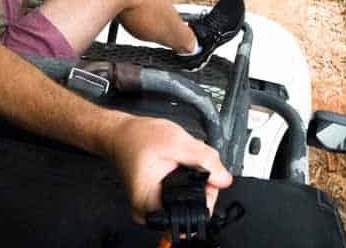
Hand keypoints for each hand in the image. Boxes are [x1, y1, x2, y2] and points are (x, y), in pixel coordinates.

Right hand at [106, 115, 231, 223]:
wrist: (120, 133)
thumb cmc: (138, 136)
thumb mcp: (176, 142)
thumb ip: (204, 160)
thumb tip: (225, 179)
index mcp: (150, 203)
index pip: (194, 212)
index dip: (208, 192)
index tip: (206, 173)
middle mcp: (149, 211)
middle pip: (194, 205)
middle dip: (201, 180)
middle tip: (188, 160)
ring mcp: (152, 208)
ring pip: (190, 198)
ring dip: (194, 177)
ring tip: (180, 159)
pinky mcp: (156, 200)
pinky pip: (182, 194)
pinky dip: (187, 178)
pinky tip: (177, 163)